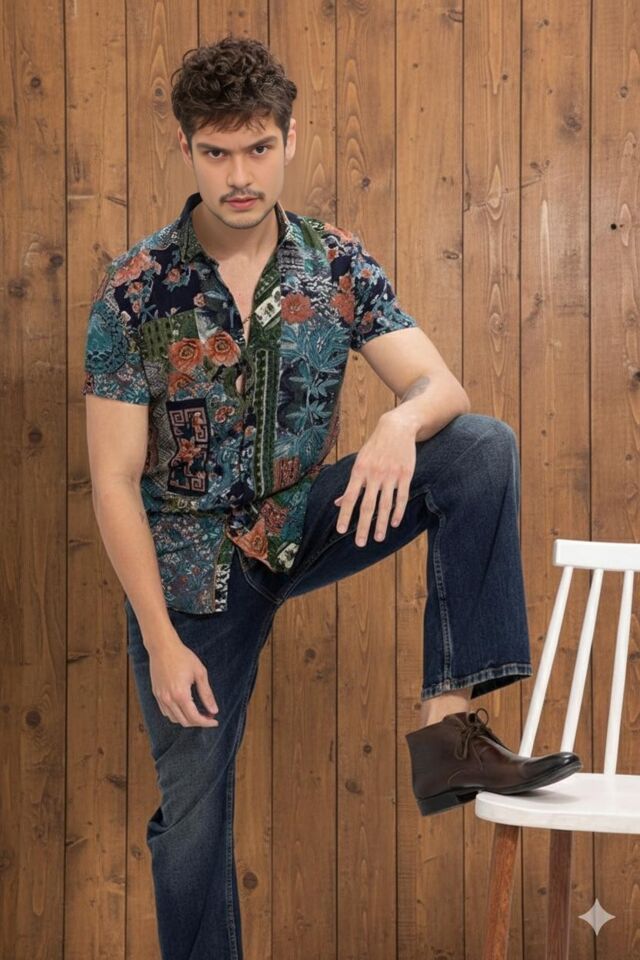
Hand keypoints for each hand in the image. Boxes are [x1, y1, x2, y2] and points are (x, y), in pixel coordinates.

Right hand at [147, 631, 219, 726]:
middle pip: (184, 721)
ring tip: (198, 712)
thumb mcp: (200, 673)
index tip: (215, 721)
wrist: (162, 647)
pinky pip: (166, 712)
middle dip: (198, 722)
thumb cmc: (182, 657)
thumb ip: (207, 694)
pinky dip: (176, 714)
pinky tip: (184, 707)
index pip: (194, 717)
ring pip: (174, 719)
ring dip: (187, 719)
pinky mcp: (156, 694)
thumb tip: (214, 710)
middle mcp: (169, 699)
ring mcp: (161, 698)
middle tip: (209, 716)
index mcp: (181, 694)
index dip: (206, 722)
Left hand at [333, 411, 415, 546]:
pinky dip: (398, 511)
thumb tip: (337, 503)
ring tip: (378, 538)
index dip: (344, 514)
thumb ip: (350, 485)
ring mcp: (391, 475)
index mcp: (359, 470)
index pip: (350, 497)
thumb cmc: (374, 448)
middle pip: (367, 505)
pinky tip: (394, 523)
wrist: (397, 428)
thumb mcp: (359, 462)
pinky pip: (402, 497)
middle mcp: (374, 474)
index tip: (340, 531)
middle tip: (360, 543)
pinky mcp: (405, 474)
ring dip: (381, 523)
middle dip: (363, 526)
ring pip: (385, 504)